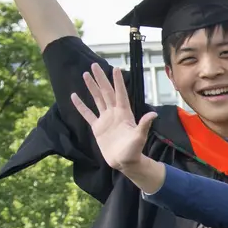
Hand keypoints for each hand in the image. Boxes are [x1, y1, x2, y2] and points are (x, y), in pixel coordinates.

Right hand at [70, 64, 157, 182]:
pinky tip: (74, 96)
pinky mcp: (97, 127)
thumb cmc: (134, 150)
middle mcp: (114, 113)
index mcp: (124, 113)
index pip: (120, 94)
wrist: (124, 162)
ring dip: (92, 87)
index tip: (115, 68)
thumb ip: (144, 125)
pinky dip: (81, 106)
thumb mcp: (139, 137)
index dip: (117, 82)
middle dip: (101, 79)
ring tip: (85, 74)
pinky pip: (87, 114)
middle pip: (106, 92)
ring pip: (97, 99)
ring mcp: (105, 119)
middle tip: (94, 65)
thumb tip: (153, 114)